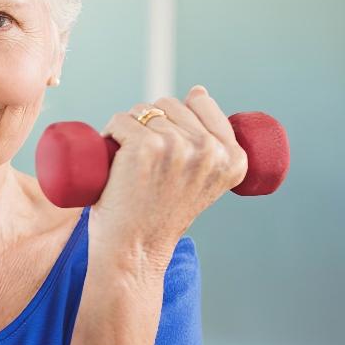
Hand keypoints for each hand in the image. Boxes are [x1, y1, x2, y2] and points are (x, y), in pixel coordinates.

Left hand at [89, 85, 248, 273]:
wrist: (134, 253)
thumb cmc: (159, 218)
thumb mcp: (201, 182)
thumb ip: (209, 145)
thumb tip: (198, 91)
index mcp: (234, 158)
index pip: (202, 103)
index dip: (176, 116)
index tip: (166, 147)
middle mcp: (210, 151)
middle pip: (169, 105)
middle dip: (149, 122)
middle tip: (142, 162)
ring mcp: (178, 146)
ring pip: (142, 111)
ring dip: (127, 128)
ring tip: (126, 163)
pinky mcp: (145, 147)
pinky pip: (120, 121)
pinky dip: (109, 132)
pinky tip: (110, 155)